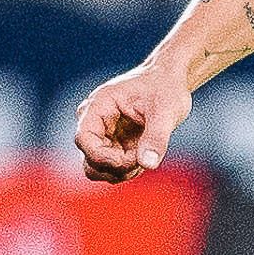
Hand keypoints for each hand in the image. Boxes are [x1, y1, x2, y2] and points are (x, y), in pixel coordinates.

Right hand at [74, 61, 192, 182]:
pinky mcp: (113, 145)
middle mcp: (94, 122)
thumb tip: (148, 164)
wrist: (169, 82)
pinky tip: (147, 155)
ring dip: (122, 172)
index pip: (84, 139)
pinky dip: (128, 170)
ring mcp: (102, 136)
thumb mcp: (167, 110)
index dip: (103, 157)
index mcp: (98, 106)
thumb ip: (157, 136)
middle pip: (89, 160)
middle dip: (116, 167)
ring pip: (98, 169)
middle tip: (143, 157)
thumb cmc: (166, 89)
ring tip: (147, 154)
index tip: (132, 160)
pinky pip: (112, 169)